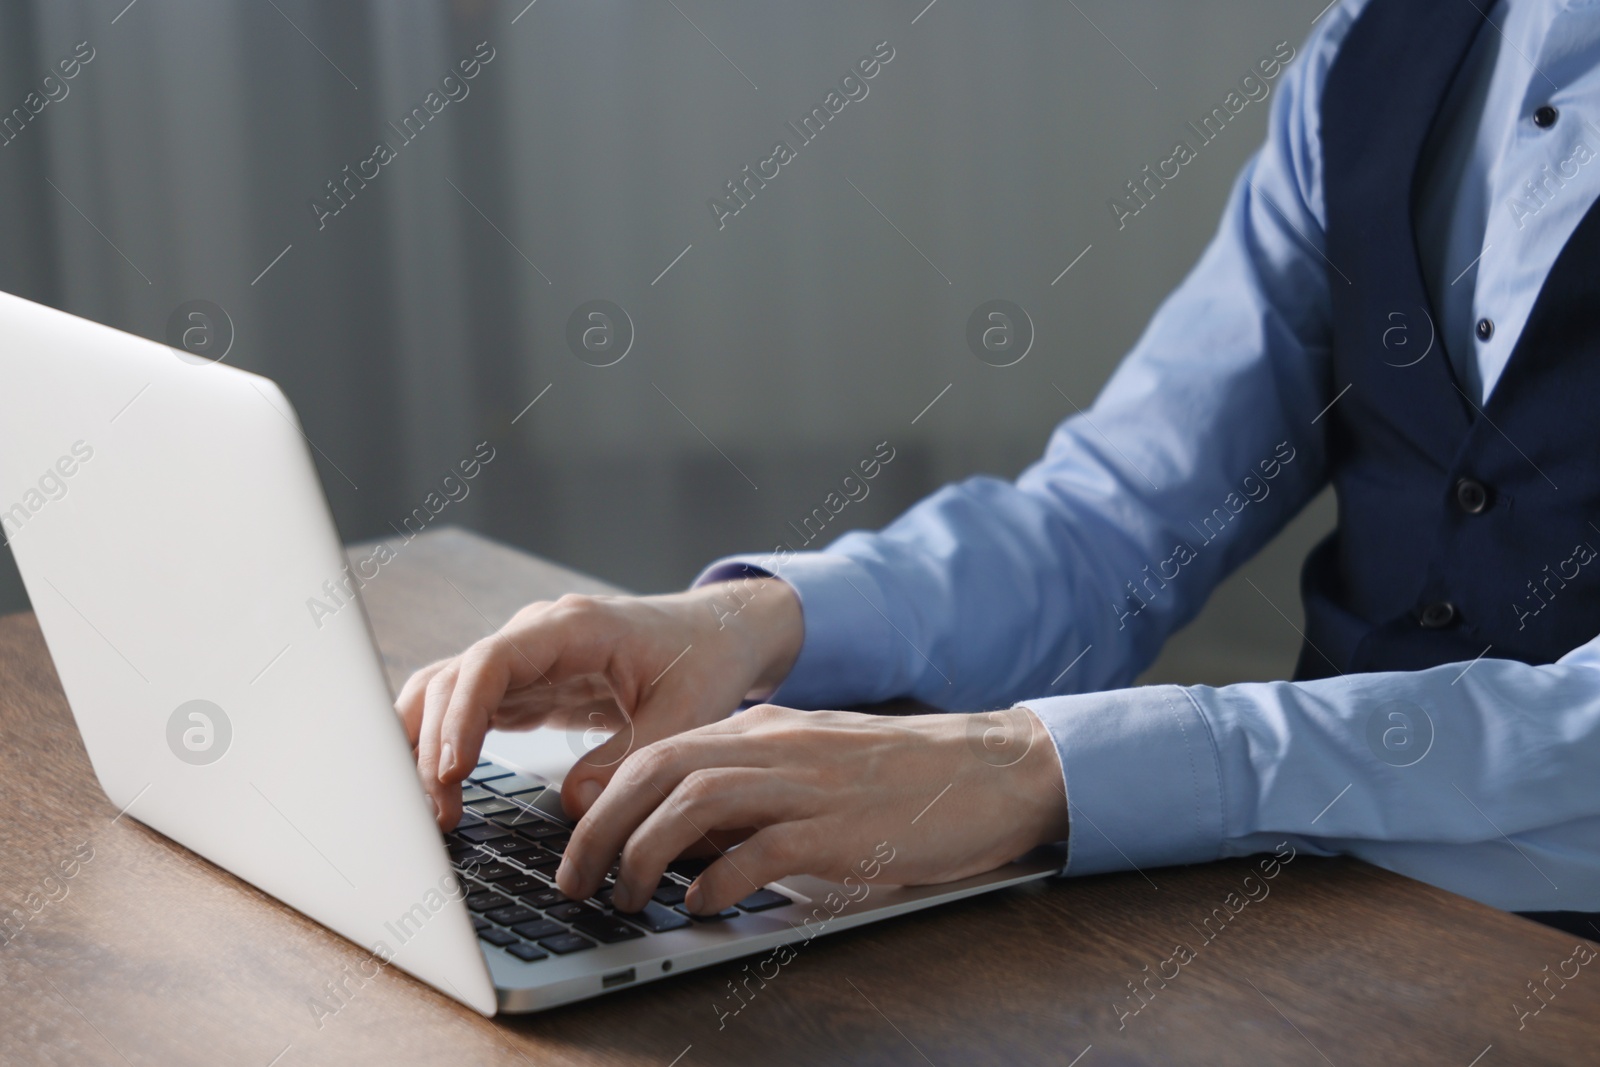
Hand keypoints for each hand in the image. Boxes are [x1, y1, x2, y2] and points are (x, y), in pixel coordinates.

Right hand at [395, 580, 801, 827]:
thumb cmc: (702, 661)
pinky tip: (436, 791)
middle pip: (454, 679)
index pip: (491, 661)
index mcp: (573, 627)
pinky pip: (465, 710)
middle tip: (437, 812)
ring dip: (426, 745)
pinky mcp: (523, 688)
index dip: (463, 715)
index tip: (453, 770)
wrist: (714, 636)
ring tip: (429, 812)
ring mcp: (523, 661)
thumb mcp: (685, 711)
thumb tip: (577, 806)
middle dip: (433, 743)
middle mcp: (534, 636)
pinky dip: (442, 745)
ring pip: (447, 693)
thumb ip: (633, 756)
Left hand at [554, 704, 1070, 913]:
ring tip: (627, 900)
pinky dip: (719, 881)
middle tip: (574, 881)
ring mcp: (808, 783)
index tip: (574, 845)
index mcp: (763, 730)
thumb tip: (679, 842)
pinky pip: (761, 849)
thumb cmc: (901, 780)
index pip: (657, 752)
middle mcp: (775, 746)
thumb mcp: (811, 770)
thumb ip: (749, 792)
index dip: (602, 800)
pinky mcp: (842, 828)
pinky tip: (704, 907)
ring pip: (694, 801)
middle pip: (658, 771)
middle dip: (600, 829)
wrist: (991, 770)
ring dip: (645, 854)